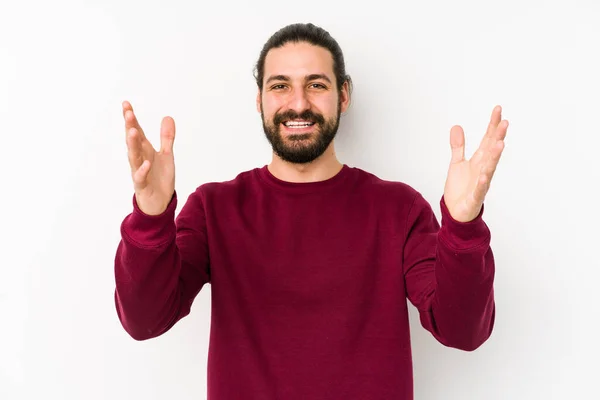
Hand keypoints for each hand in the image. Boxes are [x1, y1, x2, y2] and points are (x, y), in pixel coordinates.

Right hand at [123, 101, 175, 215]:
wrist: (159, 202)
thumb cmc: (160, 178)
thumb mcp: (167, 155)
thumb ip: (167, 137)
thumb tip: (167, 116)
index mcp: (144, 150)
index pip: (137, 131)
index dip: (131, 118)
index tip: (126, 104)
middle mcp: (139, 159)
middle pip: (133, 141)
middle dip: (130, 127)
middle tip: (128, 113)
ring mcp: (139, 172)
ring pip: (134, 157)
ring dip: (132, 145)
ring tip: (132, 131)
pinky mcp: (142, 185)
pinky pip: (140, 177)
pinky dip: (142, 170)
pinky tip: (146, 163)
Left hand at [443, 105, 508, 221]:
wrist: (456, 211)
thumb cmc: (460, 188)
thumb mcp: (456, 163)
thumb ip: (458, 146)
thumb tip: (456, 126)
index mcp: (479, 160)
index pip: (488, 139)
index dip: (492, 125)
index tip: (497, 109)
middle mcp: (483, 169)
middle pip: (491, 151)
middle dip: (497, 137)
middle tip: (504, 122)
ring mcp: (481, 183)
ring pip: (489, 168)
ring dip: (494, 157)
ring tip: (499, 144)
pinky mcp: (475, 197)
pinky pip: (479, 189)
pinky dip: (482, 182)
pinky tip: (484, 175)